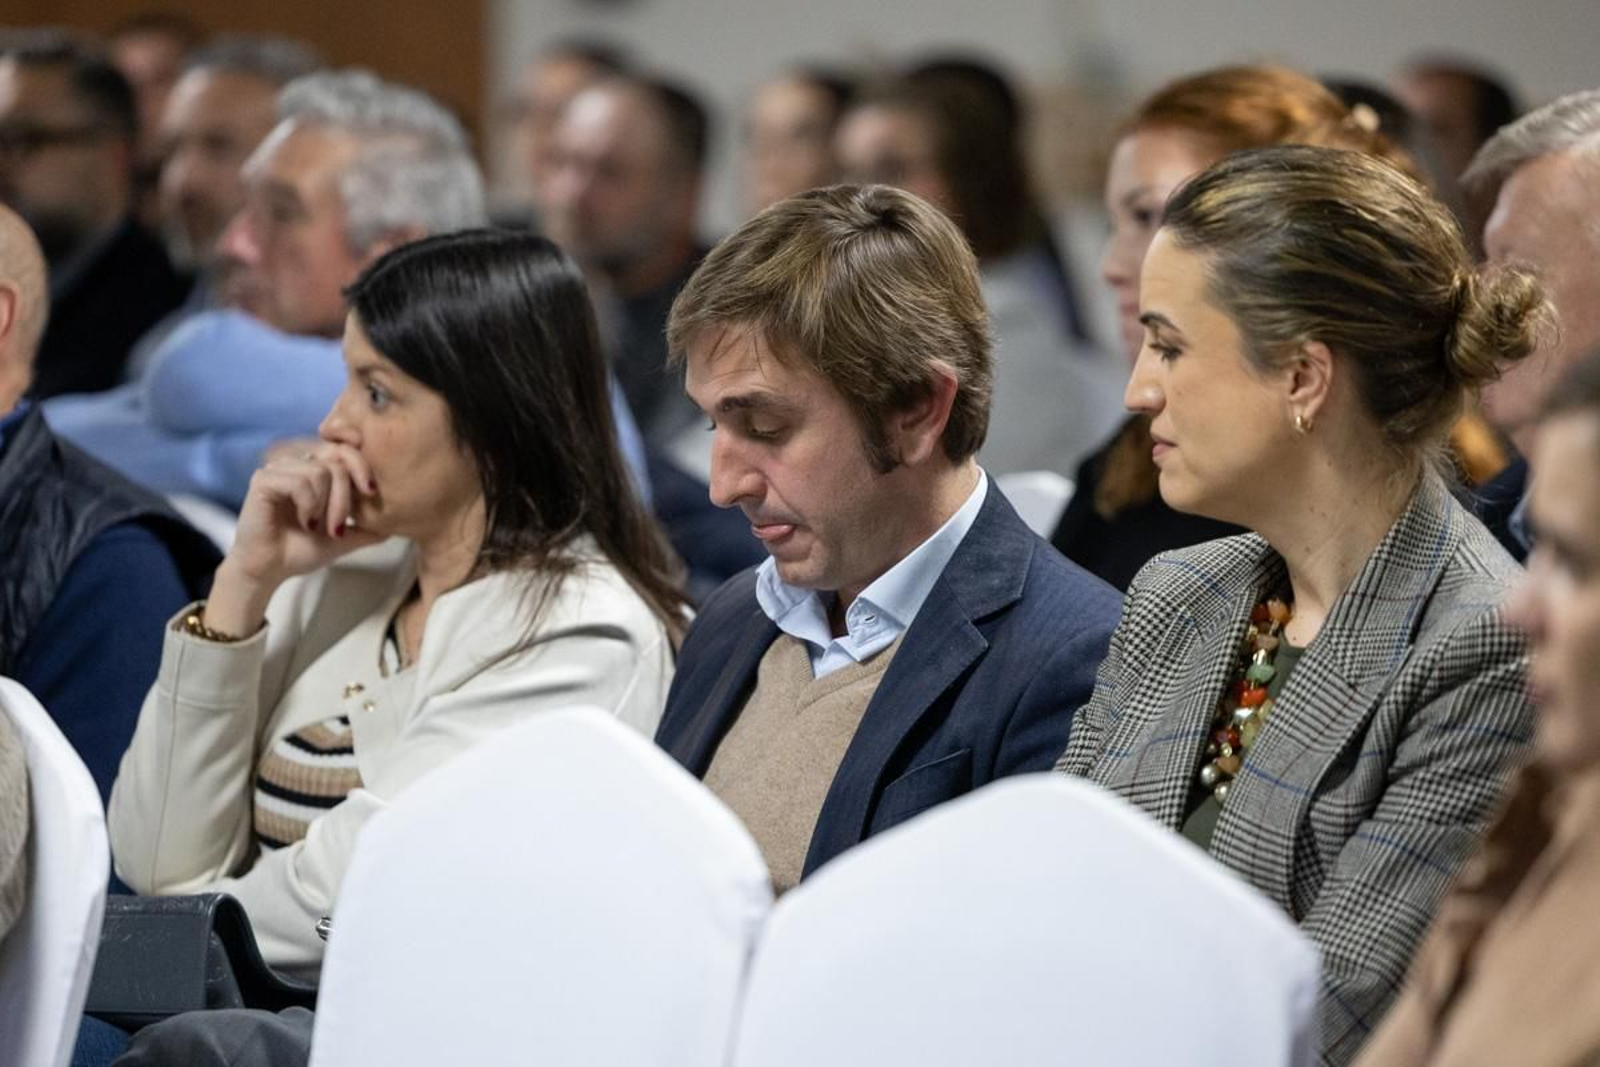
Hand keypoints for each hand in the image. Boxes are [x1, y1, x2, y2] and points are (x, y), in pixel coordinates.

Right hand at [203, 445, 383, 634]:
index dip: (362, 466)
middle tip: (338, 528)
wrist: (269, 570)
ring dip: (326, 505)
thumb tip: (398, 522)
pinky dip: (307, 505)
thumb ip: (369, 528)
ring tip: (315, 526)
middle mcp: (297, 464)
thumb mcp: (344, 539)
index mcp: (315, 471)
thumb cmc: (301, 551)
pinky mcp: (263, 479)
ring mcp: (279, 469)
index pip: (346, 450)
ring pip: (321, 471)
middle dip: (346, 497)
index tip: (372, 492)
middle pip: (338, 459)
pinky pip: (299, 481)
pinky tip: (302, 522)